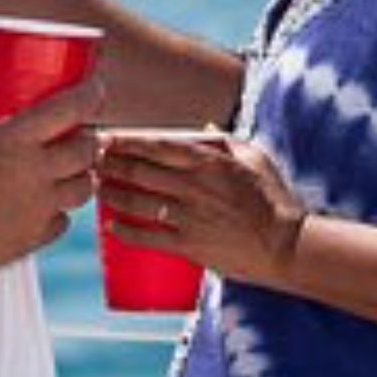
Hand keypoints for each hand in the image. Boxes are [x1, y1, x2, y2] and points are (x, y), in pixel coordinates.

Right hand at [0, 77, 104, 276]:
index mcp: (17, 140)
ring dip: (83, 176)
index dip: (89, 96)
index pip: (69, 110)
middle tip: (83, 137)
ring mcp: (40, 207)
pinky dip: (60, 212)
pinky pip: (62, 222)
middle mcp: (38, 172)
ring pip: (85, 189)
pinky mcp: (35, 237)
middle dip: (91, 141)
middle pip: (88, 151)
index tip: (95, 90)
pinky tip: (47, 207)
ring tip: (72, 172)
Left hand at [96, 129, 305, 289]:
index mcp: (208, 162)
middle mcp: (193, 186)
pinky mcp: (189, 245)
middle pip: (139, 171)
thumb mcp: (255, 159)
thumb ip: (226, 142)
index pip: (156, 146)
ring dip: (111, 192)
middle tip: (90, 160)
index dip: (126, 141)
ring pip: (138, 201)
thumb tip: (202, 129)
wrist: (286, 246)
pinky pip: (148, 236)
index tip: (107, 138)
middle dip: (110, 163)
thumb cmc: (274, 200)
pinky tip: (111, 226)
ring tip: (96, 187)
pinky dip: (126, 231)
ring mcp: (189, 216)